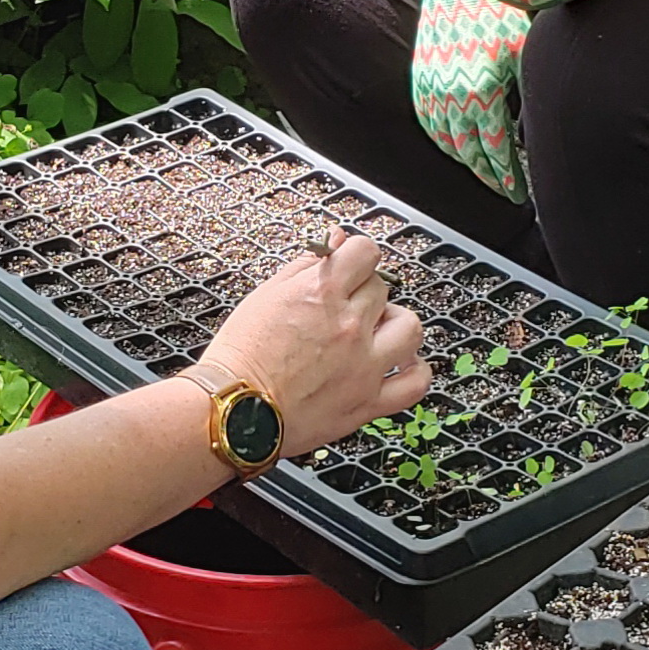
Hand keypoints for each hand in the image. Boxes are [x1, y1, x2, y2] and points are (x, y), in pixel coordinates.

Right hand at [200, 232, 429, 458]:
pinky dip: (415, 370)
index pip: (366, 252)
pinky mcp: (368, 401)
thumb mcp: (267, 294)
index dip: (356, 256)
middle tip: (341, 309)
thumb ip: (307, 264)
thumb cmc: (241, 356)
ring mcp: (363, 365)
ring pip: (410, 327)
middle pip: (381, 288)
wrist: (232, 410)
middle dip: (362, 293)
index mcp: (322, 292)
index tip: (349, 266)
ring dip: (396, 324)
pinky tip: (399, 363)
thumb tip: (335, 239)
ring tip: (375, 332)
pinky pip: (416, 382)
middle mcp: (349, 324)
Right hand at [411, 0, 532, 203]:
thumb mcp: (525, 51)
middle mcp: (452, 96)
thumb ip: (528, 94)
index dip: (509, 177)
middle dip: (491, 177)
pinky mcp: (420, 79)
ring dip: (468, 163)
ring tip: (487, 172)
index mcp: (482, 92)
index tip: (521, 193)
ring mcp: (431, 89)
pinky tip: (459, 147)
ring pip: (447, 144)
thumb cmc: (498, 10)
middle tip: (507, 191)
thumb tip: (540, 129)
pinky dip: (445, 143)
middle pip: (471, 154)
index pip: (496, 151)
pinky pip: (430, 125)